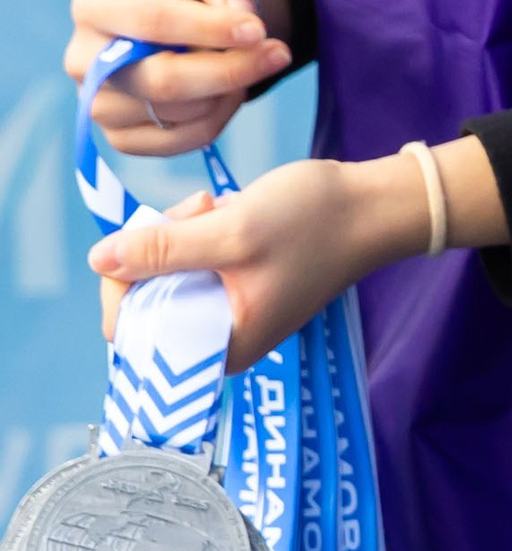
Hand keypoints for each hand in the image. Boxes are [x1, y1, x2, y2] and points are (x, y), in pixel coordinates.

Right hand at [64, 0, 293, 156]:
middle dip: (229, 69)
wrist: (169, 16)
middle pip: (161, 80)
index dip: (209, 28)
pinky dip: (220, 117)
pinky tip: (229, 90)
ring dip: (228, 90)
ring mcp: (98, 105)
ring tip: (245, 61)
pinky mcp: (122, 138)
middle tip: (279, 53)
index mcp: (94, 4)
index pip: (150, 22)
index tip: (259, 29)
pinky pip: (184, 141)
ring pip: (178, 114)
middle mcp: (83, 60)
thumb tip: (244, 18)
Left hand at [92, 138, 503, 369]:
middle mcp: (220, 336)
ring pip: (167, 272)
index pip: (134, 334)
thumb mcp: (232, 232)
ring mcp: (229, 307)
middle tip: (195, 209)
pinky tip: (227, 208)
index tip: (145, 238)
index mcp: (220, 346)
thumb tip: (98, 258)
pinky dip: (198, 230)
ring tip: (218, 205)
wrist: (374, 204)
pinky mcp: (237, 281)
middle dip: (158, 247)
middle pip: (147, 299)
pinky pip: (192, 260)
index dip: (124, 285)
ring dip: (179, 231)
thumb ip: (163, 250)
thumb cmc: (314, 223)